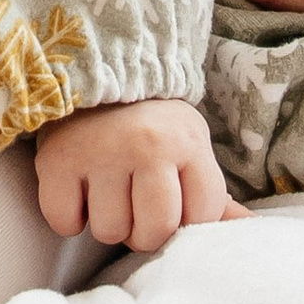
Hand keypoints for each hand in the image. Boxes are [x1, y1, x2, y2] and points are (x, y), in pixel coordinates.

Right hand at [32, 96, 242, 253]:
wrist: (96, 71)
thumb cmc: (151, 127)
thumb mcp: (190, 149)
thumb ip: (214, 196)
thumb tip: (246, 229)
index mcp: (187, 143)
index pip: (200, 217)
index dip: (186, 218)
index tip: (172, 195)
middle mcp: (146, 145)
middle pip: (153, 232)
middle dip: (144, 230)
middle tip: (134, 200)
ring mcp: (99, 152)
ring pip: (110, 231)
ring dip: (107, 221)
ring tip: (107, 189)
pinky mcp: (57, 160)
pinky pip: (65, 222)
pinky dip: (70, 216)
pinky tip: (78, 189)